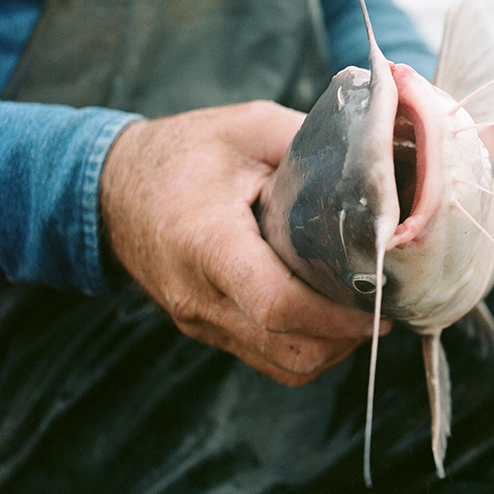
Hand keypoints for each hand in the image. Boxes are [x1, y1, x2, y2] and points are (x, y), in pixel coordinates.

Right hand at [99, 100, 385, 385]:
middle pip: (289, 347)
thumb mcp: (248, 127)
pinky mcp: (207, 329)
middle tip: (383, 306)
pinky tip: (329, 316)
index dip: (337, 316)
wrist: (110, 190)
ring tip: (360, 312)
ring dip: (331, 348)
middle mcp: (200, 295)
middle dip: (346, 337)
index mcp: (207, 242)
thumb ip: (311, 142)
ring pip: (284, 365)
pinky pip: (268, 359)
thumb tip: (375, 161)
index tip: (379, 304)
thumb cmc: (179, 154)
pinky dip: (308, 348)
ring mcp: (201, 320)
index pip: (277, 304)